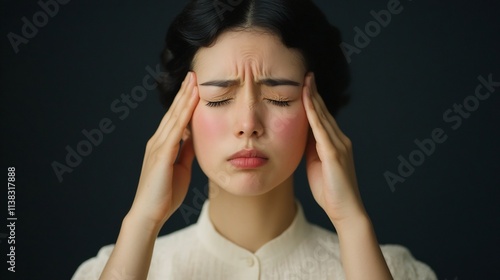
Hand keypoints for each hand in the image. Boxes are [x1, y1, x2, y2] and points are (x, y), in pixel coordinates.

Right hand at [127, 72, 198, 229]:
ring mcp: (158, 146)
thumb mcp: (180, 168)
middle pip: (174, 112)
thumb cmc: (165, 194)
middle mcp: (158, 141)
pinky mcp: (161, 155)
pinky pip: (175, 131)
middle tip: (193, 74)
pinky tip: (191, 104)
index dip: (185, 101)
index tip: (194, 86)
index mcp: (163, 145)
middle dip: (184, 93)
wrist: (150, 213)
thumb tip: (194, 137)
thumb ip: (185, 152)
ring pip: (174, 117)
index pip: (176, 118)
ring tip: (194, 81)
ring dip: (185, 98)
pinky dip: (184, 115)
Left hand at [302, 73, 365, 224]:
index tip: (306, 85)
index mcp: (335, 143)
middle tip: (307, 74)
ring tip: (306, 80)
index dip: (314, 101)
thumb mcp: (316, 165)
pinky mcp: (334, 153)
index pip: (322, 118)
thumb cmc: (330, 191)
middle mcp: (340, 140)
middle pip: (324, 112)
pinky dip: (313, 113)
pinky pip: (321, 129)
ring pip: (323, 117)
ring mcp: (338, 145)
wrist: (345, 210)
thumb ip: (311, 149)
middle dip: (314, 93)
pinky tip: (307, 101)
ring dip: (313, 97)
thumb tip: (301, 136)